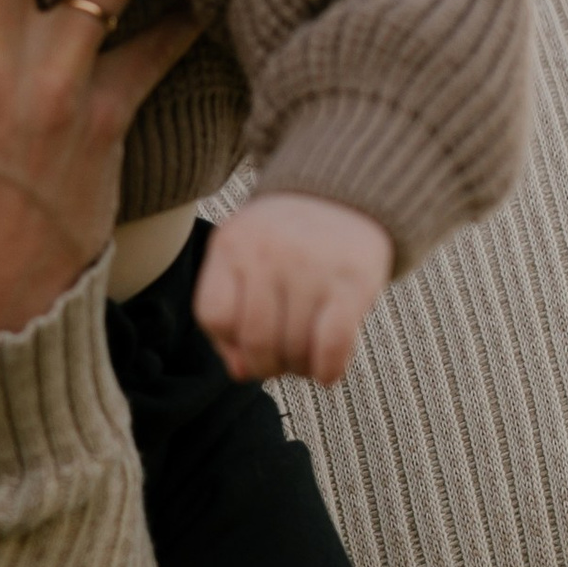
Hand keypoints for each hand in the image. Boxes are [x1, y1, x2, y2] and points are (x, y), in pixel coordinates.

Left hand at [192, 192, 392, 385]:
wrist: (345, 194)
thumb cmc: (285, 241)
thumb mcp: (244, 259)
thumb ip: (230, 314)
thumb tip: (240, 373)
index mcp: (232, 244)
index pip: (214, 315)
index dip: (229, 342)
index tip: (248, 342)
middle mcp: (268, 252)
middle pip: (256, 341)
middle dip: (268, 366)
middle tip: (283, 362)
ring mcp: (311, 266)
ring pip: (294, 349)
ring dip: (300, 369)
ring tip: (306, 359)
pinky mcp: (353, 281)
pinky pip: (332, 345)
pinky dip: (327, 371)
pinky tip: (327, 373)